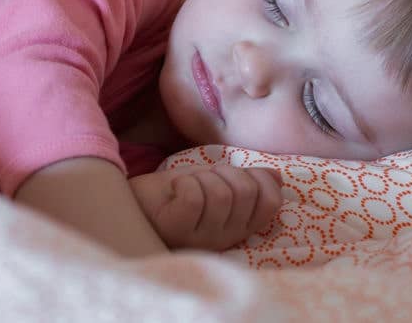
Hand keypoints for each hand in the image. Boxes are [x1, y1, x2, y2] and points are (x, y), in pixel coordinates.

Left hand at [129, 165, 283, 250]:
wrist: (134, 203)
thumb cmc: (175, 194)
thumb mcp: (217, 183)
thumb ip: (247, 181)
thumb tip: (278, 177)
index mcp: (239, 227)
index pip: (270, 204)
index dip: (259, 180)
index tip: (239, 174)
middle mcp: (224, 238)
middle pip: (244, 192)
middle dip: (225, 173)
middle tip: (206, 178)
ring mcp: (201, 238)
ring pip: (220, 194)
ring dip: (201, 178)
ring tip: (188, 186)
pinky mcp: (178, 230)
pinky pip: (194, 196)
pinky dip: (183, 183)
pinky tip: (173, 191)